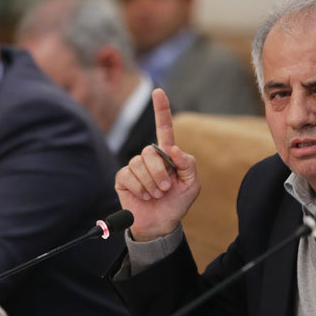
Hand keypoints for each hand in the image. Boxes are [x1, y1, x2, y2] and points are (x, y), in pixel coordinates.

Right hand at [115, 88, 199, 240]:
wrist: (161, 223)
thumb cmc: (178, 202)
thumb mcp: (192, 183)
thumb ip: (188, 163)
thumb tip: (172, 148)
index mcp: (167, 155)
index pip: (163, 128)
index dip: (161, 109)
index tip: (159, 92)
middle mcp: (149, 158)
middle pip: (150, 151)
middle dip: (161, 172)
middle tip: (166, 189)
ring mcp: (135, 167)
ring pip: (139, 164)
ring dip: (151, 183)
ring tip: (156, 195)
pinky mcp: (123, 179)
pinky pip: (129, 175)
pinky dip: (140, 188)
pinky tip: (144, 196)